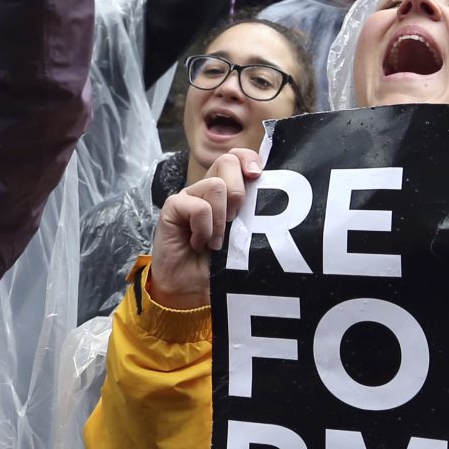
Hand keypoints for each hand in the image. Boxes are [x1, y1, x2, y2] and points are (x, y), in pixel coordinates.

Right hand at [145, 147, 261, 311]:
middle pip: (228, 162)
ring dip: (220, 219)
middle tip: (234, 221)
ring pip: (215, 184)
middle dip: (239, 192)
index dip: (248, 158)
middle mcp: (207, 190)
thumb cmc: (219, 267)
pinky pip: (197, 206)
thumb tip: (275, 197)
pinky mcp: (173, 207)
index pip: (238, 157)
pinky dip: (203, 228)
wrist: (190, 291)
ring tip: (216, 242)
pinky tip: (199, 243)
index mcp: (227, 192)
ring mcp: (189, 197)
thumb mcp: (244, 240)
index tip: (258, 176)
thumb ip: (254, 217)